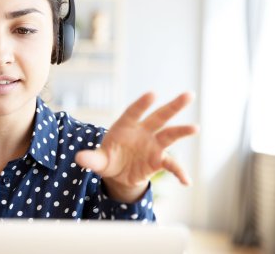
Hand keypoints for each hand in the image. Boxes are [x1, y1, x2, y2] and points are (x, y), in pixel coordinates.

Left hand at [75, 92, 197, 202]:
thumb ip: (91, 159)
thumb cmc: (107, 159)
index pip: (134, 112)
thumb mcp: (98, 161)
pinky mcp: (159, 160)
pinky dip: (179, 172)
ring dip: (182, 131)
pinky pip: (171, 165)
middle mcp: (143, 132)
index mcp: (125, 126)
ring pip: (170, 135)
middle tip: (189, 95)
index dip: (142, 104)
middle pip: (159, 117)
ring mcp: (153, 145)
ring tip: (195, 128)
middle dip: (173, 106)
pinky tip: (186, 181)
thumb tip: (79, 159)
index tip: (152, 94)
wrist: (118, 174)